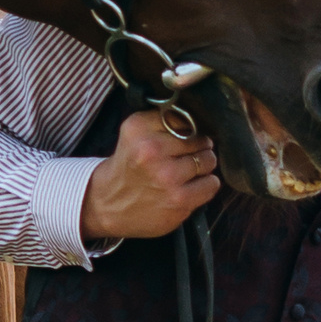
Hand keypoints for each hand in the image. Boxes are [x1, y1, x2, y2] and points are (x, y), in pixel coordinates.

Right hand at [79, 111, 220, 244]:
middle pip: (201, 139)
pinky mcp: (179, 200)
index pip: (186, 119)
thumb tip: (203, 118)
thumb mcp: (136, 132)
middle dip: (198, 147)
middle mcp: (151, 150)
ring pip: (209, 160)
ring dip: (203, 166)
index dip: (189, 129)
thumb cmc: (129, 164)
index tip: (182, 137)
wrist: (108, 203)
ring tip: (186, 172)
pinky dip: (206, 185)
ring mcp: (167, 177)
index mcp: (139, 128)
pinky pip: (212, 184)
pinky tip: (190, 187)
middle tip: (183, 157)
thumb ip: (165, 119)